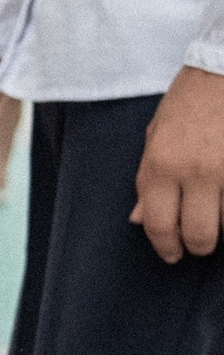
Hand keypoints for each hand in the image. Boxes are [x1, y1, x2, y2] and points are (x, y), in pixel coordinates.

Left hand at [134, 65, 223, 261]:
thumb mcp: (156, 135)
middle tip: (197, 241)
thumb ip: (149, 181)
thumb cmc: (189, 99)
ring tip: (216, 211)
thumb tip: (139, 219)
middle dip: (197, 245)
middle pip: (198, 234)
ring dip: (222, 226)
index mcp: (161, 164)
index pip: (159, 225)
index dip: (165, 247)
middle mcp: (195, 171)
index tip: (171, 254)